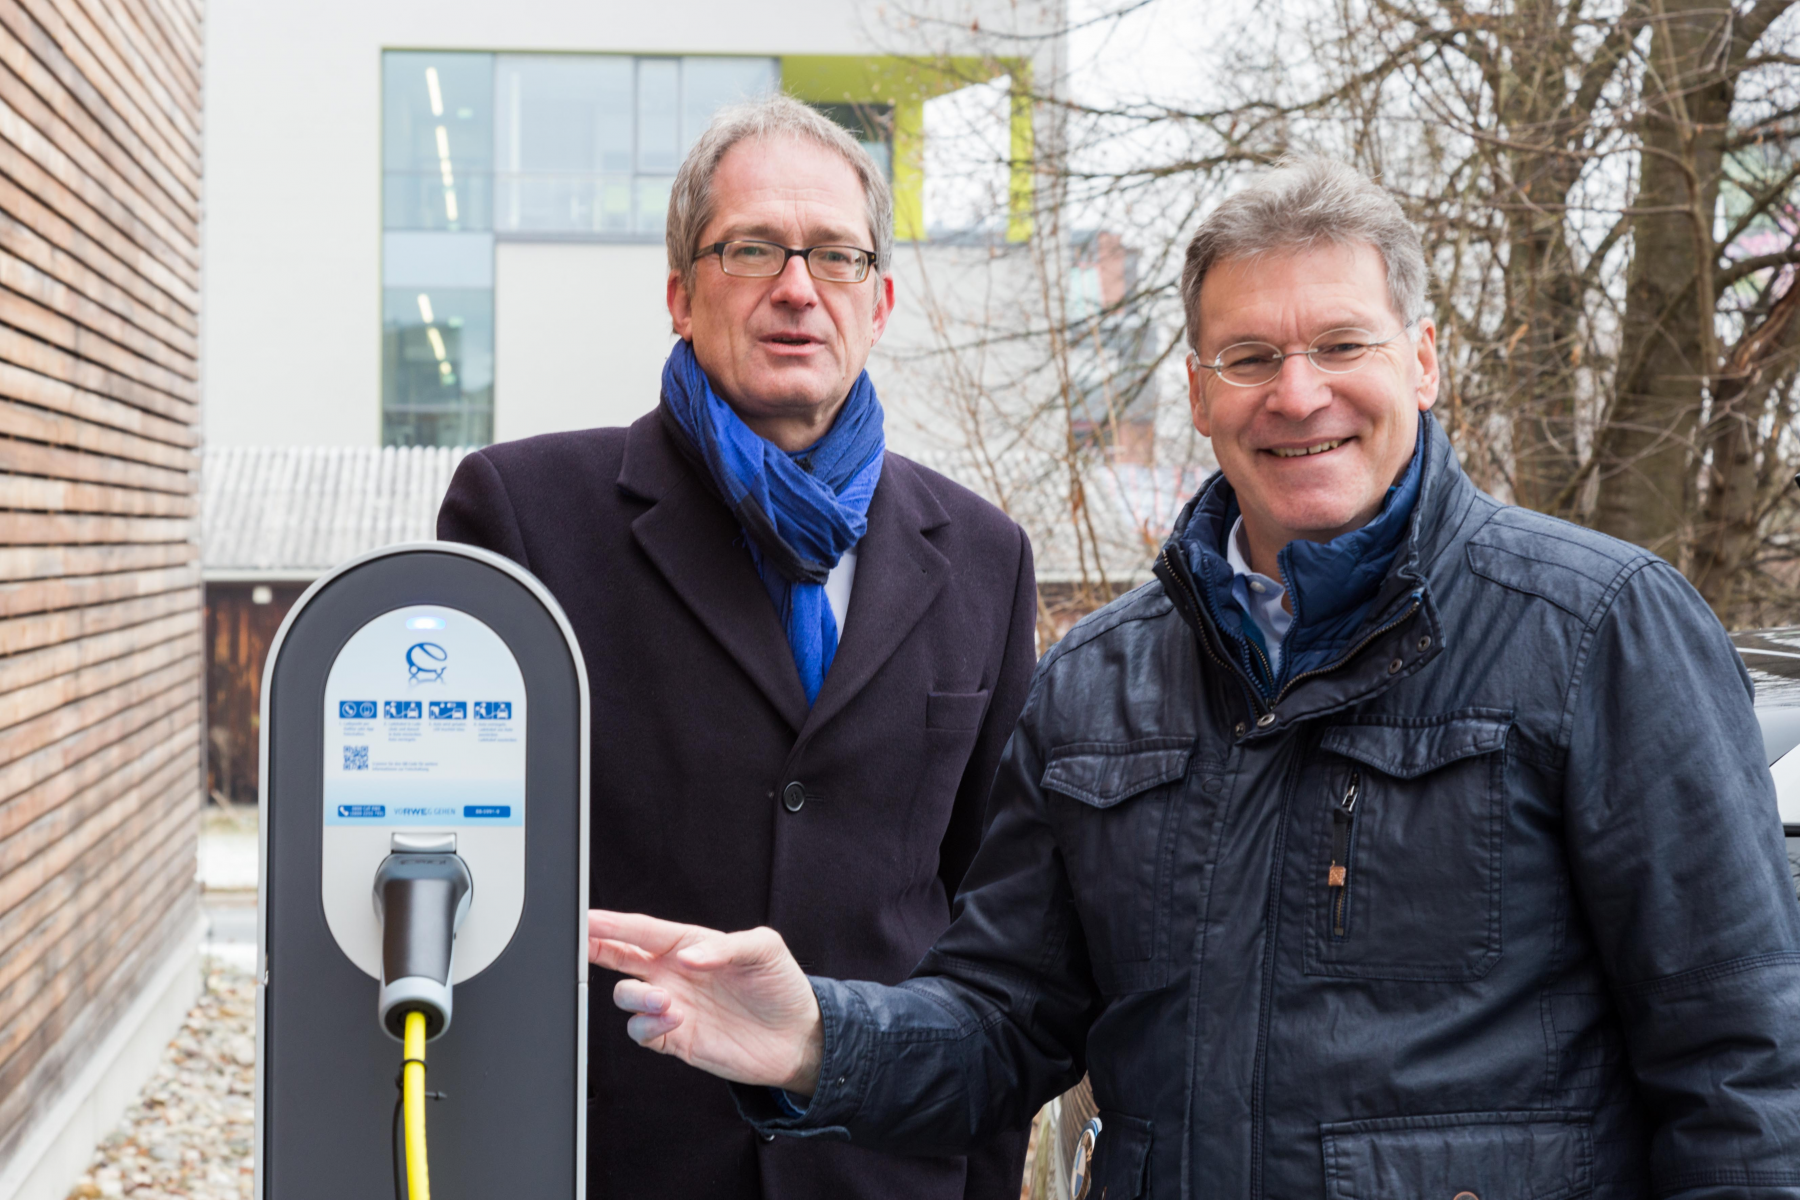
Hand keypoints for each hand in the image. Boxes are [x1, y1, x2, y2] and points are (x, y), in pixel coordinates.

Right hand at [588, 909, 824, 1095]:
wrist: (797, 1036)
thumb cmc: (781, 985)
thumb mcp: (764, 949)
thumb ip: (726, 947)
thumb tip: (688, 956)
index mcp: (690, 944)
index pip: (642, 929)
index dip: (612, 923)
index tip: (586, 918)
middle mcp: (674, 973)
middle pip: (620, 956)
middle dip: (596, 947)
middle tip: (582, 943)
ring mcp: (672, 1005)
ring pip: (626, 995)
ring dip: (636, 995)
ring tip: (666, 999)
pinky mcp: (675, 1038)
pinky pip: (641, 1031)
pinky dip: (647, 1025)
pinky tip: (672, 1020)